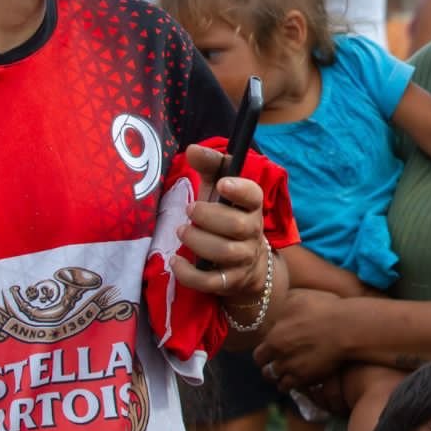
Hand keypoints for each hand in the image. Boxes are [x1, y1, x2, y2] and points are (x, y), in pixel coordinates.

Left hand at [172, 143, 268, 311]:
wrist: (248, 265)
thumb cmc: (227, 218)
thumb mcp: (219, 192)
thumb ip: (209, 168)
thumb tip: (192, 148)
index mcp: (251, 207)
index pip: (254, 196)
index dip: (241, 190)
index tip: (223, 184)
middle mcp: (252, 232)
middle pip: (237, 225)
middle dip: (209, 217)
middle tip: (189, 210)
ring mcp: (243, 259)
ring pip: (226, 252)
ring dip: (199, 241)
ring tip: (181, 232)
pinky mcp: (230, 282)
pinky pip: (211, 282)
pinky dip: (190, 274)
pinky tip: (175, 262)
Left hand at [253, 288, 350, 388]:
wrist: (345, 329)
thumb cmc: (324, 310)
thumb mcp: (297, 300)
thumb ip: (281, 309)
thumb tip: (275, 313)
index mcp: (274, 336)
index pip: (259, 352)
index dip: (265, 351)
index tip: (272, 349)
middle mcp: (278, 355)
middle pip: (264, 367)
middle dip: (269, 365)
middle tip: (278, 361)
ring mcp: (290, 369)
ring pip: (274, 379)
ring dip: (278, 375)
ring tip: (286, 371)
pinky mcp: (303, 379)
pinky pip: (287, 387)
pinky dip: (288, 384)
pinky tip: (295, 378)